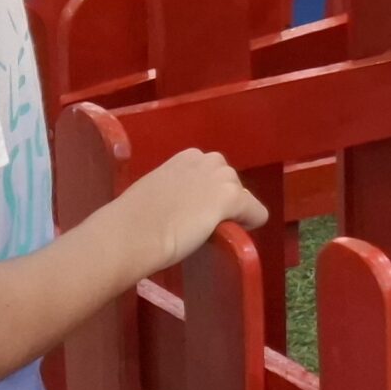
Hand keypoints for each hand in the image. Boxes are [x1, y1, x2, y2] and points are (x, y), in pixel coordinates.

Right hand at [119, 148, 266, 271]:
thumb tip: (179, 205)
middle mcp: (205, 160)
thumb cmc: (134, 217)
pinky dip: (252, 222)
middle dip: (222, 197)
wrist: (134, 231)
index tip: (195, 208)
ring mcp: (220, 178)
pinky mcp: (231, 198)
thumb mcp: (155, 190)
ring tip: (217, 229)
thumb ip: (173, 190)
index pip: (210, 170)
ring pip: (242, 194)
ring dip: (235, 209)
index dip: (207, 191)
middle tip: (206, 221)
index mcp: (185, 157)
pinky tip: (241, 232)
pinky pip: (256, 211)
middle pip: (228, 178)